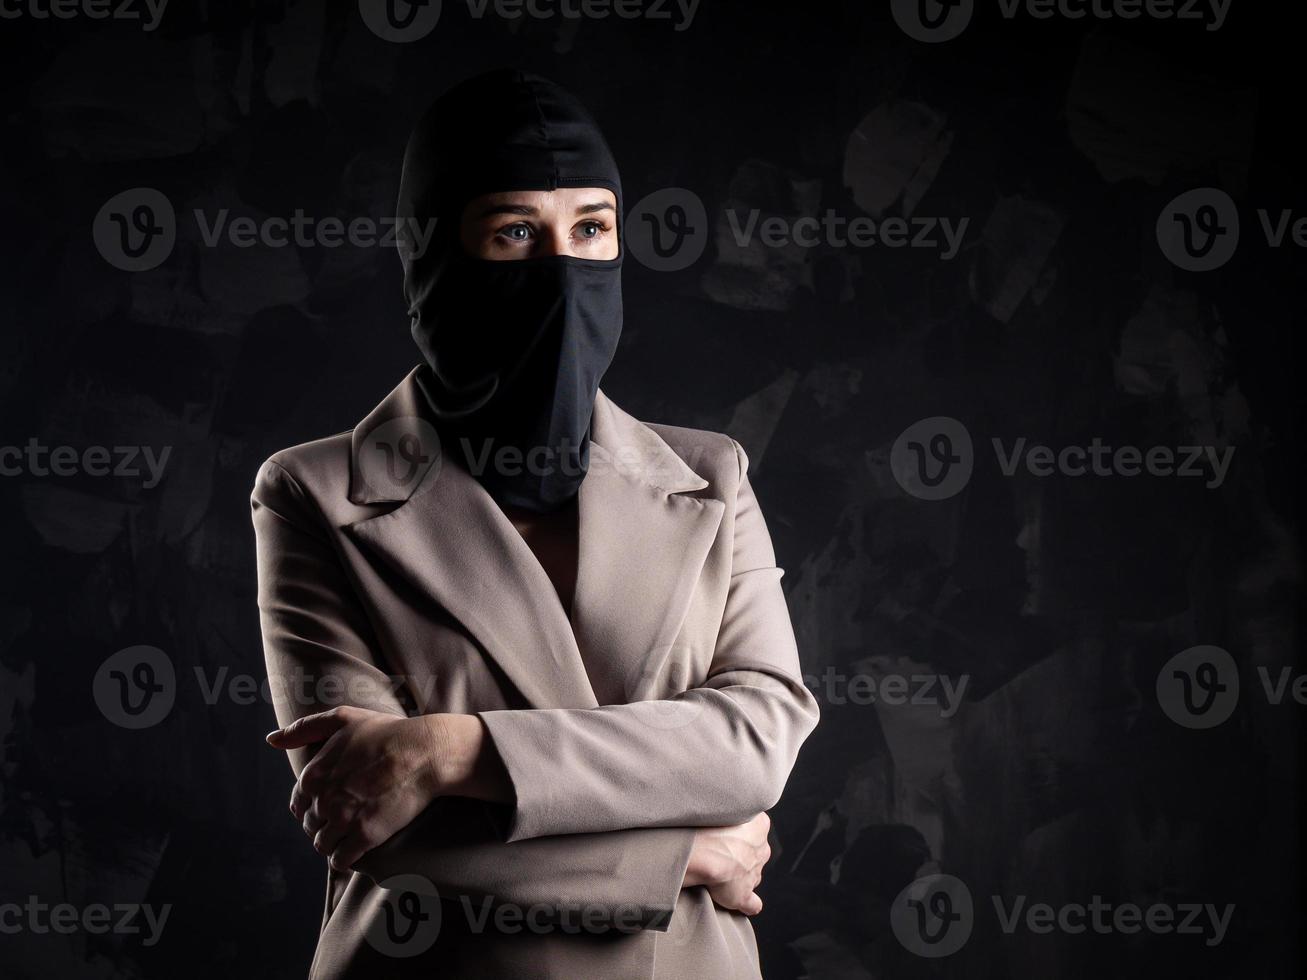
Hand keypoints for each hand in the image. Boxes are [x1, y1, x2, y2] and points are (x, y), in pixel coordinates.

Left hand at [266, 706, 445, 871]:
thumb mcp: (343, 719)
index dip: (312, 808)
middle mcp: (323, 799)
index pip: (298, 805)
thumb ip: (304, 728)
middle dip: (324, 825)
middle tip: (345, 821)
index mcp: (313, 775)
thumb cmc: (387, 732)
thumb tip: (272, 739)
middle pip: (312, 826)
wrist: (425, 751)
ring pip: (323, 846)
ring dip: (333, 845)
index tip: (329, 808)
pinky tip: (356, 851)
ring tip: (350, 838)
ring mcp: (344, 819)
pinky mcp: (365, 835)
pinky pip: (341, 860)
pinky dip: (345, 859)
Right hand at [682, 812, 771, 914]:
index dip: (740, 834)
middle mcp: (762, 848)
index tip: (726, 835)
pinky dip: (750, 904)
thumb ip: (733, 809)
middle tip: (721, 852)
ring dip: (741, 874)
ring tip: (720, 871)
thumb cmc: (710, 825)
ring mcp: (754, 873)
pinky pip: (752, 903)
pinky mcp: (745, 895)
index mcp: (760, 825)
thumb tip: (728, 806)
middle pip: (755, 853)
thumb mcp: (726, 806)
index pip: (755, 831)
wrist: (706, 849)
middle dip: (742, 854)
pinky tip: (745, 904)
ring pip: (752, 874)